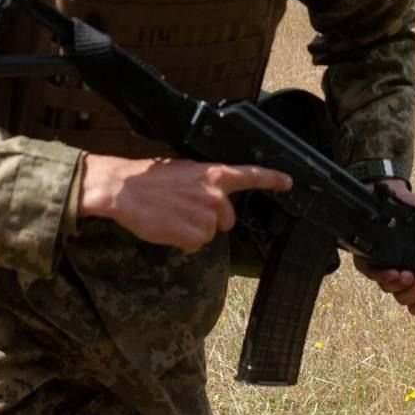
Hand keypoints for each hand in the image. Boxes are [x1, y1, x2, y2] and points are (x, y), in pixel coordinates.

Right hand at [78, 155, 291, 253]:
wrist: (126, 191)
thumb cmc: (150, 179)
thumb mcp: (184, 170)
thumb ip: (205, 182)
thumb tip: (212, 194)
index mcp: (215, 175)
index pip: (252, 176)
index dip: (272, 179)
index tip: (288, 182)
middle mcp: (216, 196)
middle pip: (228, 219)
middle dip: (211, 218)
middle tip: (185, 209)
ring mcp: (207, 217)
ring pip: (209, 233)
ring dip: (193, 230)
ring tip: (172, 215)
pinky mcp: (194, 236)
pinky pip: (194, 244)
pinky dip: (182, 240)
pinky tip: (168, 227)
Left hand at [352, 180, 414, 315]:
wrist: (394, 194)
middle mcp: (399, 273)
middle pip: (403, 298)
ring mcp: (382, 266)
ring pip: (388, 288)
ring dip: (398, 286)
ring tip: (407, 275)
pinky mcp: (366, 257)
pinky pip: (370, 273)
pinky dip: (381, 275)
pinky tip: (391, 271)